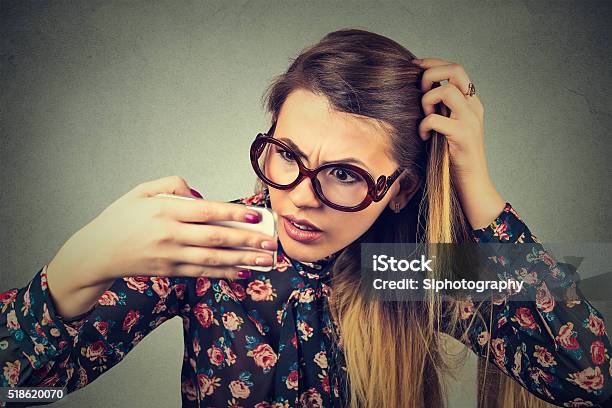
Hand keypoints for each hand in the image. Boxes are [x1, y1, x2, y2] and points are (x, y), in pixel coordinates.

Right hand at [48, 175, 277, 287]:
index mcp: (165, 209)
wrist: (96, 252)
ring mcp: (169, 255)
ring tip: (264, 260)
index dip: (233, 214)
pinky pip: (201, 272)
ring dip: (242, 260)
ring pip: (212, 258)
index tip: (256, 216)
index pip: (207, 211)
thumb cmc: (121, 218)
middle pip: (215, 237)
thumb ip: (173, 184)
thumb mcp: (141, 191)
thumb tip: (201, 196)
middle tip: (270, 243)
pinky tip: (241, 272)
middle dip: (246, 241)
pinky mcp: (169, 271)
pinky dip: (222, 273)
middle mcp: (169, 234)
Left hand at [412, 57, 505, 228]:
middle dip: (431, 74)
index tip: (414, 66)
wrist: (471, 184)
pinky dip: (424, 125)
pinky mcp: (463, 136)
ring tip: (425, 118)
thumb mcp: (446, 127)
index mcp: (471, 102)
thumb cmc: (452, 157)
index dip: (433, 63)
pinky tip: (424, 136)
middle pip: (455, 70)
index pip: (456, 68)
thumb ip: (440, 109)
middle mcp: (474, 107)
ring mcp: (470, 121)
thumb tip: (418, 91)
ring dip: (427, 101)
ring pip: (446, 91)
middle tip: (420, 91)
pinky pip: (436, 119)